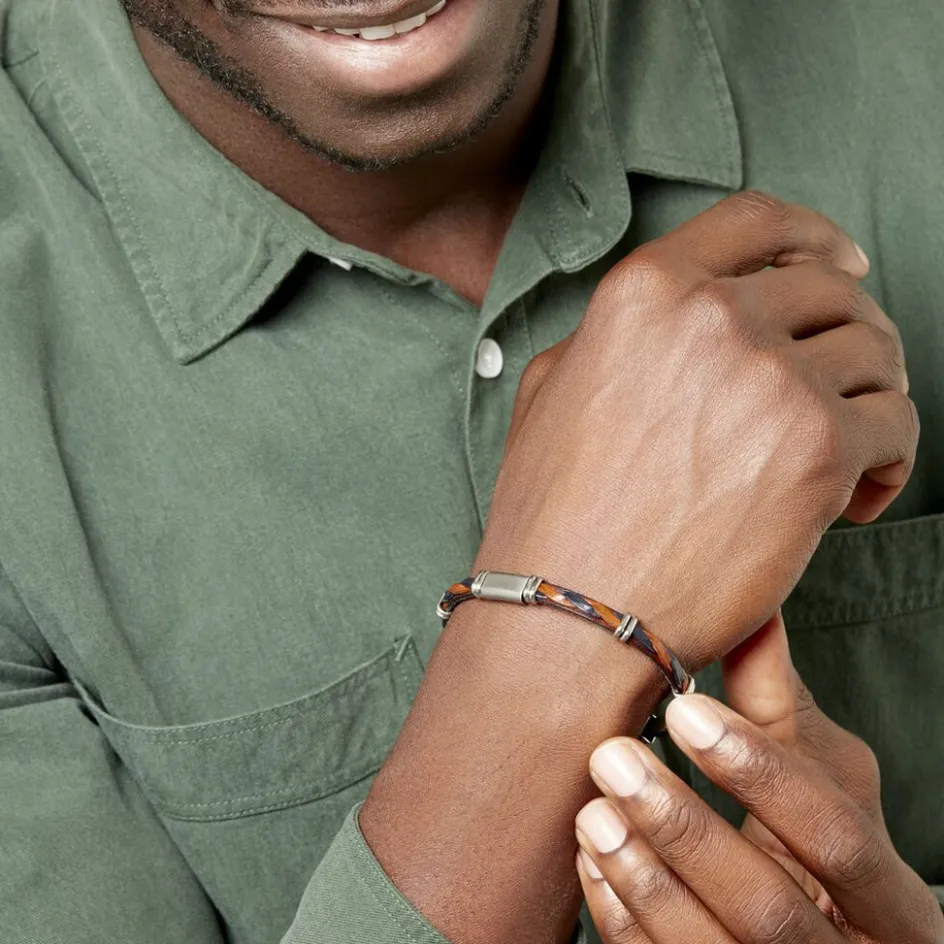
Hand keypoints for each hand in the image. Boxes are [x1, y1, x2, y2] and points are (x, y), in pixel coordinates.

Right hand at [479, 192, 916, 666]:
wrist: (571, 610)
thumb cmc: (555, 514)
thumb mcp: (551, 389)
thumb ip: (615, 334)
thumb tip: (668, 326)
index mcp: (646, 292)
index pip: (757, 220)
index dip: (812, 235)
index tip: (839, 259)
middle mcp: (712, 316)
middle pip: (831, 290)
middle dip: (848, 333)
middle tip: (844, 380)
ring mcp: (772, 378)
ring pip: (874, 353)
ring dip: (870, 397)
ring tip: (846, 451)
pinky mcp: (819, 448)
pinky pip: (897, 425)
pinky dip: (892, 459)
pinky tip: (858, 493)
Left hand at [576, 615, 943, 943]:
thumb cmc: (821, 846)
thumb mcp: (823, 779)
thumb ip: (781, 705)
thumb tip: (753, 605)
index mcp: (887, 894)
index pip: (834, 835)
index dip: (760, 773)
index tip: (686, 711)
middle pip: (767, 907)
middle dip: (685, 830)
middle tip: (614, 758)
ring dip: (644, 881)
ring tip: (592, 812)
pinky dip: (624, 922)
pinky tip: (592, 864)